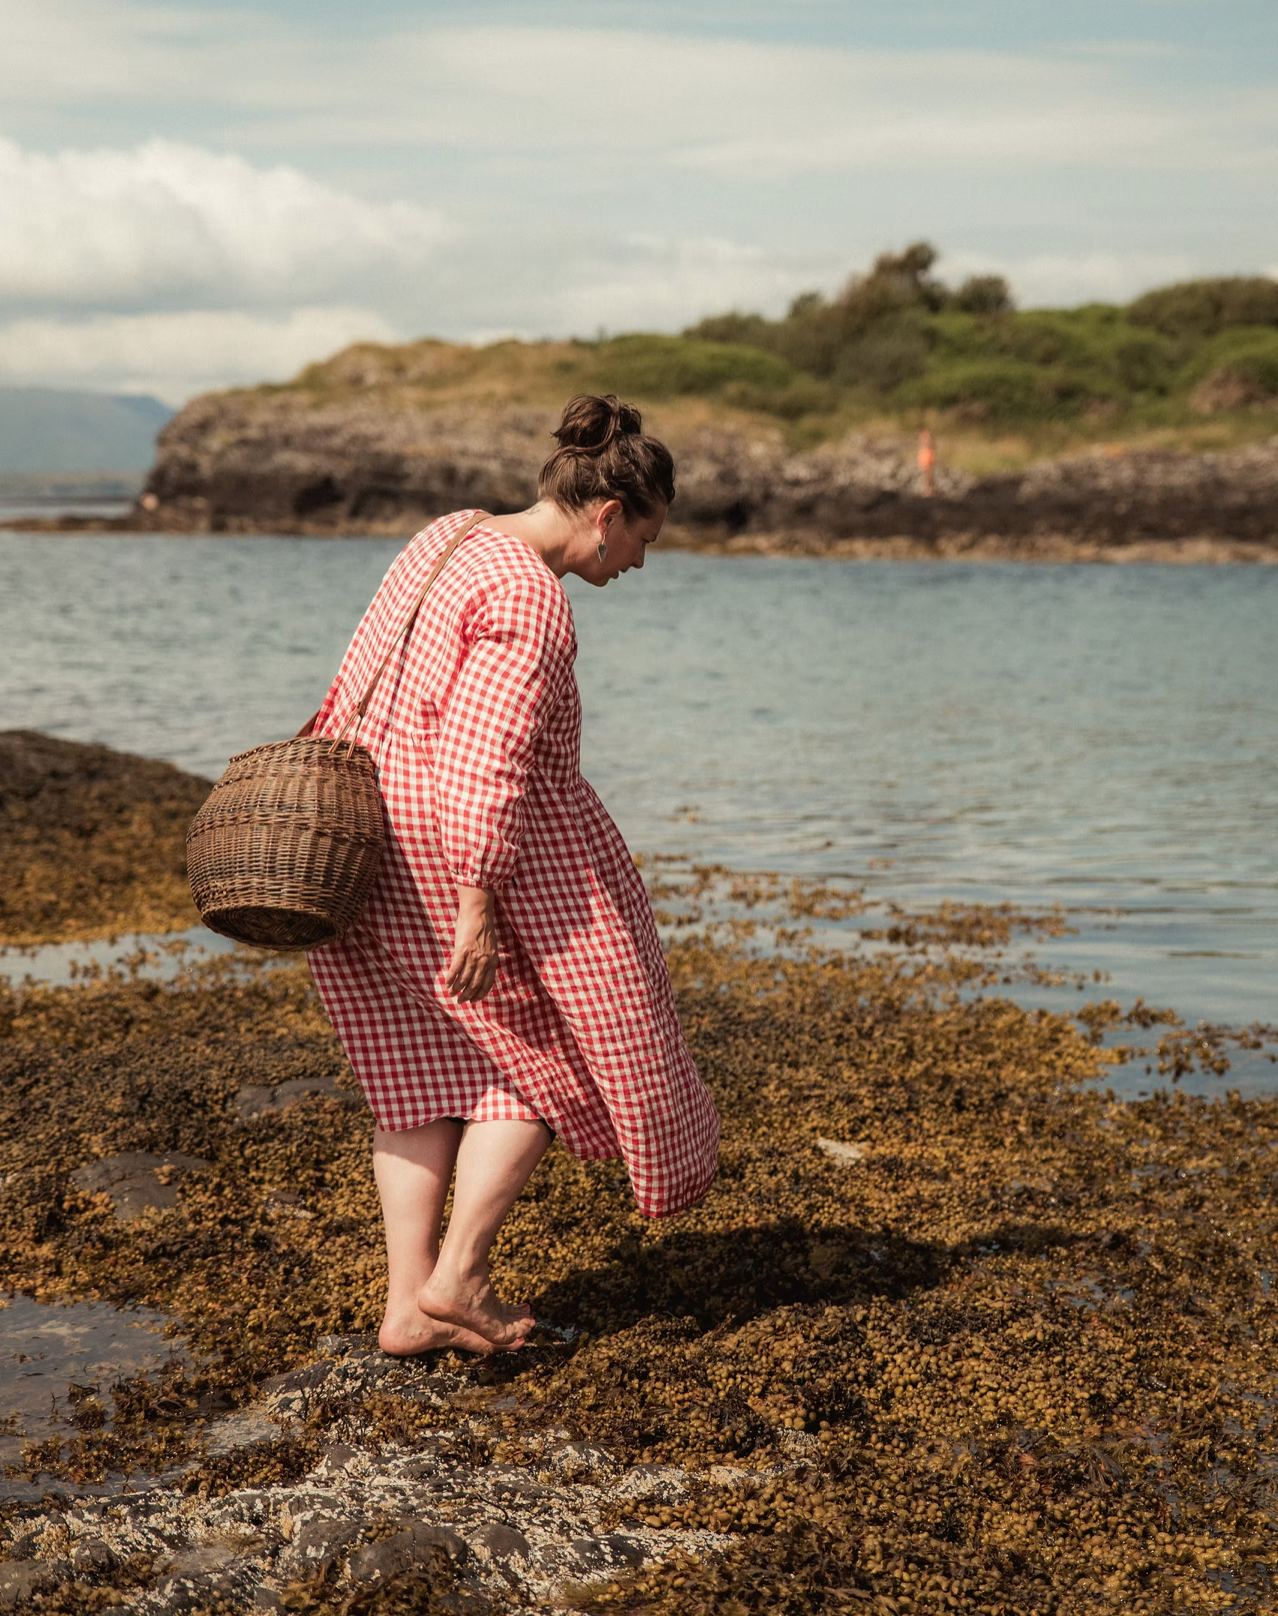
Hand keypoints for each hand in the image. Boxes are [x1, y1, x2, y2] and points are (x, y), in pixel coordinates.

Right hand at [446, 887, 498, 1002]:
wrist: (478, 912)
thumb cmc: (483, 927)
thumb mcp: (490, 946)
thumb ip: (486, 958)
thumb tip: (478, 970)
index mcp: (493, 961)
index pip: (487, 984)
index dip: (479, 994)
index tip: (473, 1000)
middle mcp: (484, 961)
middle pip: (475, 984)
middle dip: (467, 995)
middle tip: (460, 1001)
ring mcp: (473, 957)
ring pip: (464, 979)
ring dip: (457, 988)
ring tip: (451, 993)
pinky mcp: (462, 951)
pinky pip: (455, 969)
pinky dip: (450, 978)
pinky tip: (446, 983)